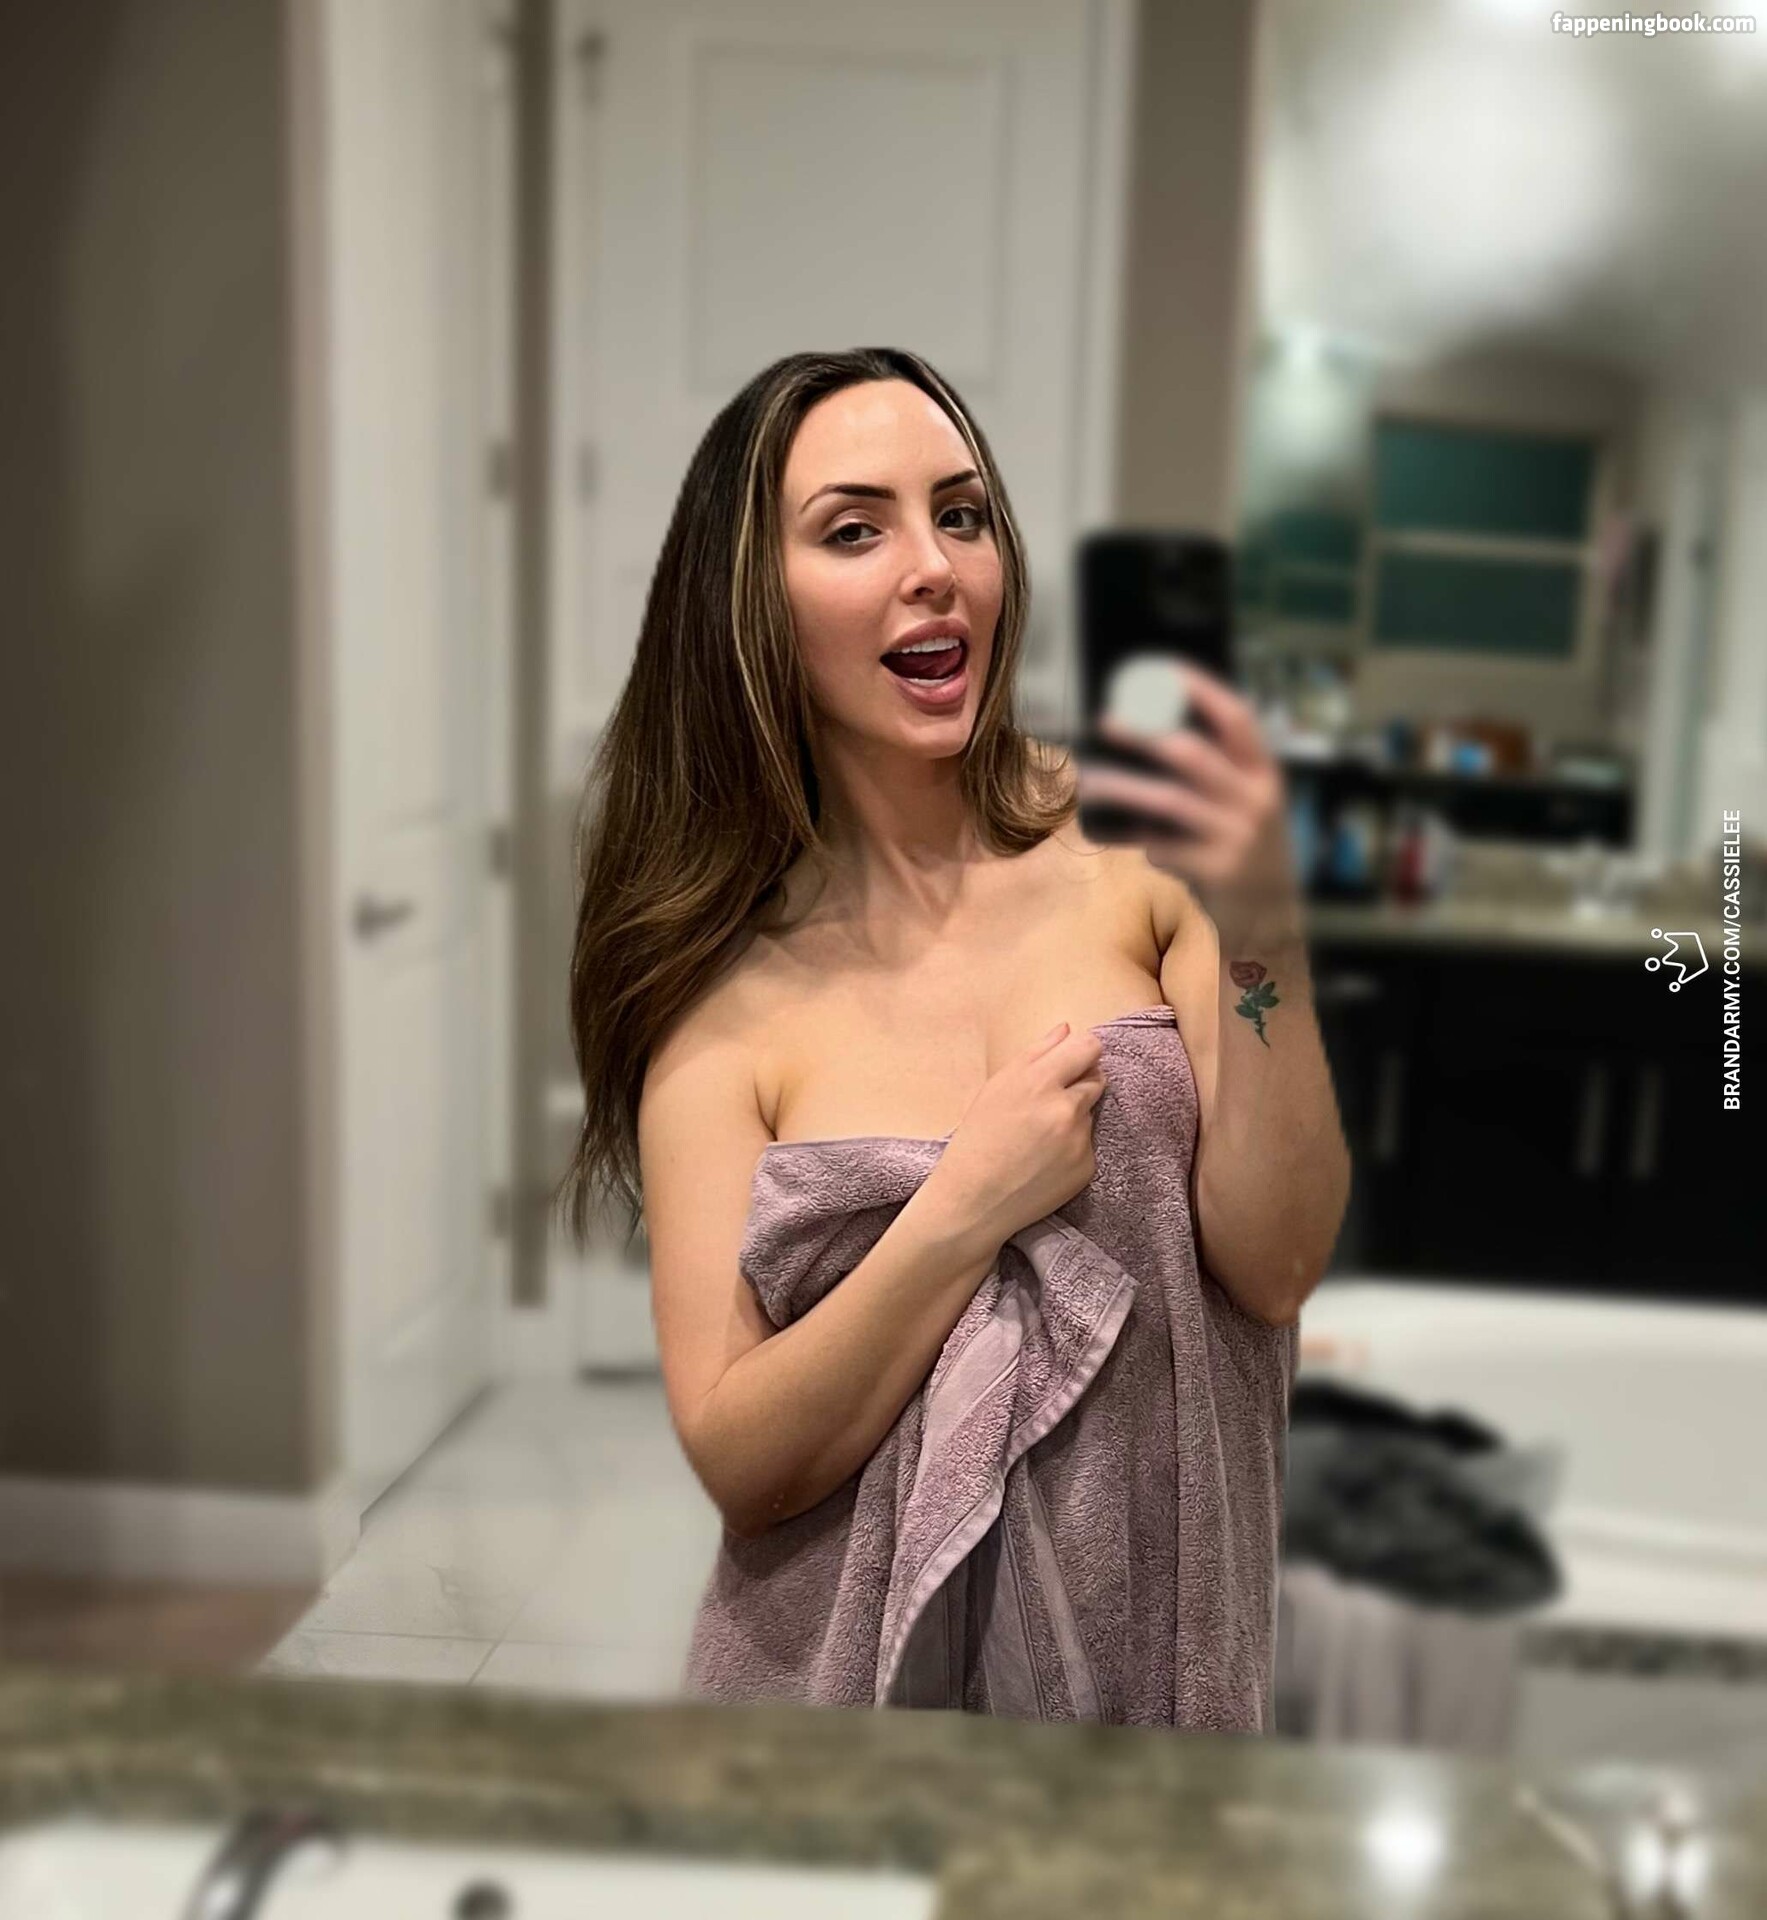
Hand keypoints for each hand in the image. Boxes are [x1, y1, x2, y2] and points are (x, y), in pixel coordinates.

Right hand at [928, 1024, 1107, 1253]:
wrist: (974, 1200)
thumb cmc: (978, 1139)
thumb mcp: (997, 1087)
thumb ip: (1037, 1053)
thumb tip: (1067, 1030)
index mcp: (1038, 1081)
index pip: (1088, 1047)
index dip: (1083, 1051)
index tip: (1074, 1060)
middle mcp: (1064, 1107)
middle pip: (1096, 1077)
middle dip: (1079, 1084)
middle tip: (1050, 1102)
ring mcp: (1079, 1138)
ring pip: (1090, 1111)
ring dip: (1074, 1116)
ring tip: (1040, 1136)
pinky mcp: (1087, 1166)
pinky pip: (1088, 1144)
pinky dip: (1072, 1148)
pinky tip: (1045, 1160)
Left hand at [1074, 662, 1302, 951]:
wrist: (1271, 919)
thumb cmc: (1244, 849)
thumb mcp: (1248, 806)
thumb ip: (1218, 775)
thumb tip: (1152, 732)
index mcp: (1265, 774)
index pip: (1237, 718)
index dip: (1200, 689)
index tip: (1162, 670)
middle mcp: (1256, 800)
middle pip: (1191, 754)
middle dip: (1143, 734)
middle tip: (1106, 721)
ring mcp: (1238, 836)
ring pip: (1167, 800)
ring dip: (1122, 787)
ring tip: (1088, 779)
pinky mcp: (1218, 871)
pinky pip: (1164, 846)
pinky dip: (1141, 840)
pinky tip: (1129, 838)